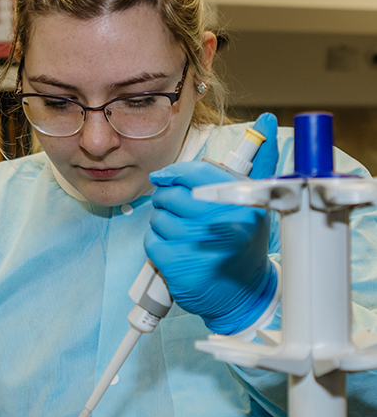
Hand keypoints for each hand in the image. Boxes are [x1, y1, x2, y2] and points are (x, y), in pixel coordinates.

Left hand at [145, 113, 278, 333]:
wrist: (243, 296)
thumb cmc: (246, 245)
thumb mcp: (259, 203)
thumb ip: (261, 162)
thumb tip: (264, 121)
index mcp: (242, 202)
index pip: (197, 173)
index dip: (175, 173)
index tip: (166, 177)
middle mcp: (223, 221)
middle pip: (172, 195)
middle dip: (168, 200)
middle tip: (180, 213)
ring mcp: (199, 244)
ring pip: (159, 217)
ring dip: (164, 224)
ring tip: (184, 236)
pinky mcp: (177, 264)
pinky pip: (152, 240)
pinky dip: (158, 245)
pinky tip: (176, 252)